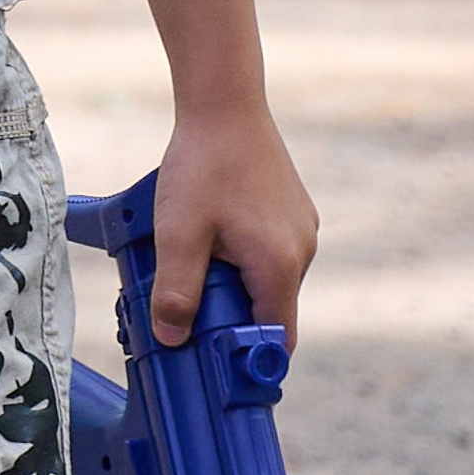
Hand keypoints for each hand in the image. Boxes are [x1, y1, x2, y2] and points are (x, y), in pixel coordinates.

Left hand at [146, 101, 318, 348]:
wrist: (225, 103)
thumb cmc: (202, 165)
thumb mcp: (178, 234)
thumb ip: (175, 292)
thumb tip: (172, 339)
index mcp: (280, 263)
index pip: (278, 337)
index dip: (250, 360)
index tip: (220, 371)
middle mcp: (302, 249)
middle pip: (270, 311)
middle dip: (231, 321)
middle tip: (186, 315)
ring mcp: (301, 229)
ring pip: (268, 281)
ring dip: (233, 286)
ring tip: (191, 267)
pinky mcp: (293, 212)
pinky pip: (270, 253)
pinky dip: (242, 260)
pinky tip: (209, 240)